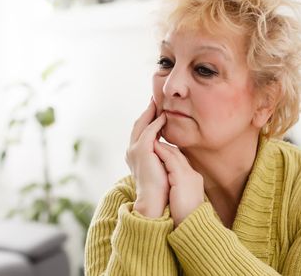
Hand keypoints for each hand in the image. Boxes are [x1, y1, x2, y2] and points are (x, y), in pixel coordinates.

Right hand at [126, 98, 168, 217]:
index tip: (156, 108)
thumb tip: (168, 148)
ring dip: (151, 113)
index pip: (141, 131)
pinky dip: (156, 123)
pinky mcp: (142, 151)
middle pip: (139, 124)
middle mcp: (131, 150)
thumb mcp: (160, 166)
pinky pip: (149, 132)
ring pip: (142, 125)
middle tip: (154, 99)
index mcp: (135, 154)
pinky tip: (163, 117)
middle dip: (147, 111)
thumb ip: (161, 155)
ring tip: (158, 102)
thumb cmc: (160, 187)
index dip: (147, 119)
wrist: (154, 201)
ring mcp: (134, 150)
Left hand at [154, 141, 204, 226]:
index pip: (182, 162)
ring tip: (152, 141)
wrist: (193, 226)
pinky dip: (162, 153)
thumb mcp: (183, 199)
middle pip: (179, 155)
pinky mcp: (181, 178)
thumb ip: (178, 190)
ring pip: (175, 154)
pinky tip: (153, 149)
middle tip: (154, 140)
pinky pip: (170, 160)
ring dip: (162, 147)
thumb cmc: (186, 217)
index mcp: (194, 180)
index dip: (171, 154)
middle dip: (166, 147)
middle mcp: (192, 175)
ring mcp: (188, 175)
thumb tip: (170, 188)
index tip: (160, 149)